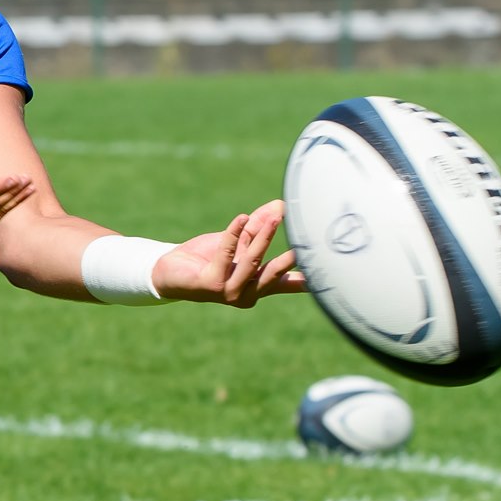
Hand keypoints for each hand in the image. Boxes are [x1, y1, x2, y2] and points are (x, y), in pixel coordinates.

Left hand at [154, 199, 307, 306]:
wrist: (169, 271)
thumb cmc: (206, 258)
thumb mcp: (238, 241)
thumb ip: (259, 225)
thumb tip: (281, 205)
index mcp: (258, 286)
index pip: (289, 284)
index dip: (308, 279)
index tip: (332, 276)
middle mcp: (248, 294)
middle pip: (273, 272)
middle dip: (290, 256)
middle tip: (307, 243)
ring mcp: (230, 292)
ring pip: (252, 262)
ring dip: (263, 237)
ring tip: (275, 217)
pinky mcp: (211, 285)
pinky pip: (226, 255)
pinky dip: (234, 235)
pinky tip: (240, 219)